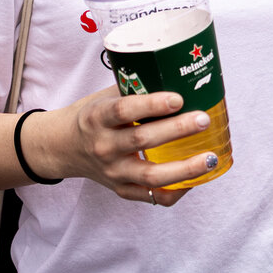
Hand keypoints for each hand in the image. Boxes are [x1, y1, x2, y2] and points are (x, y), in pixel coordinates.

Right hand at [42, 86, 219, 206]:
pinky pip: (151, 197)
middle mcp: (103, 147)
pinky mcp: (120, 189)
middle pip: (142, 140)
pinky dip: (176, 191)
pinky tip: (196, 179)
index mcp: (97, 118)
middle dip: (177, 129)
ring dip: (184, 168)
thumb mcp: (104, 97)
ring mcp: (112, 172)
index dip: (152, 105)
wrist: (62, 147)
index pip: (124, 111)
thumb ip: (134, 89)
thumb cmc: (91, 117)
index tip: (178, 98)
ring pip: (150, 176)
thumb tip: (178, 76)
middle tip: (203, 119)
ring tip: (210, 157)